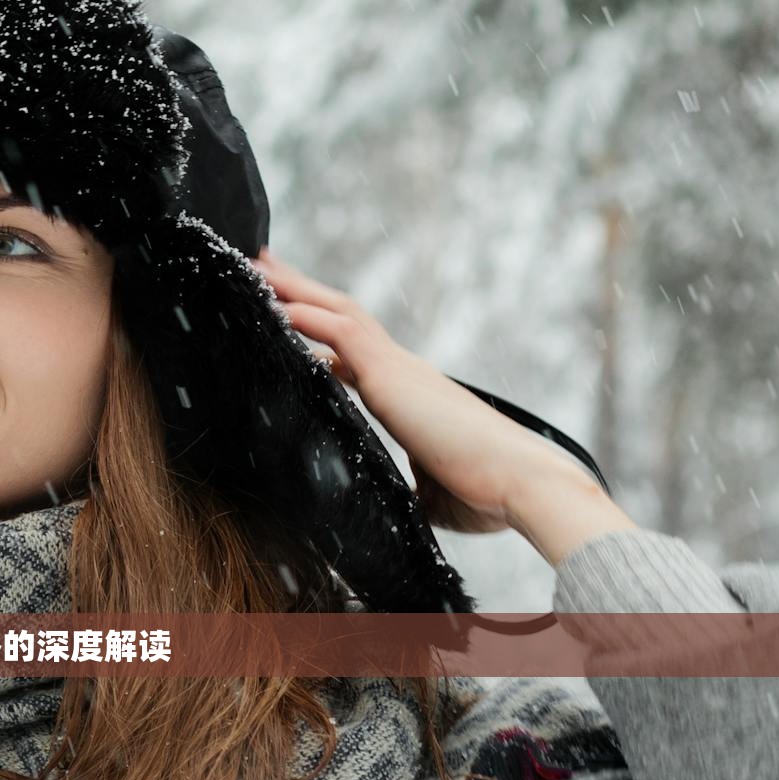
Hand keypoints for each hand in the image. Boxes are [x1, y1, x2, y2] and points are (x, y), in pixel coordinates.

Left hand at [253, 252, 628, 557]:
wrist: (521, 484)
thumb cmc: (486, 493)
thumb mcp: (427, 495)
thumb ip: (402, 490)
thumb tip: (383, 512)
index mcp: (409, 395)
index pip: (355, 353)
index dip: (321, 332)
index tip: (289, 318)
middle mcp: (403, 372)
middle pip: (343, 317)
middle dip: (301, 292)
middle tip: (263, 268)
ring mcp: (399, 369)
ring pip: (340, 312)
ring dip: (296, 289)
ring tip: (257, 267)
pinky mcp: (393, 377)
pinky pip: (342, 333)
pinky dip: (307, 316)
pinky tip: (275, 305)